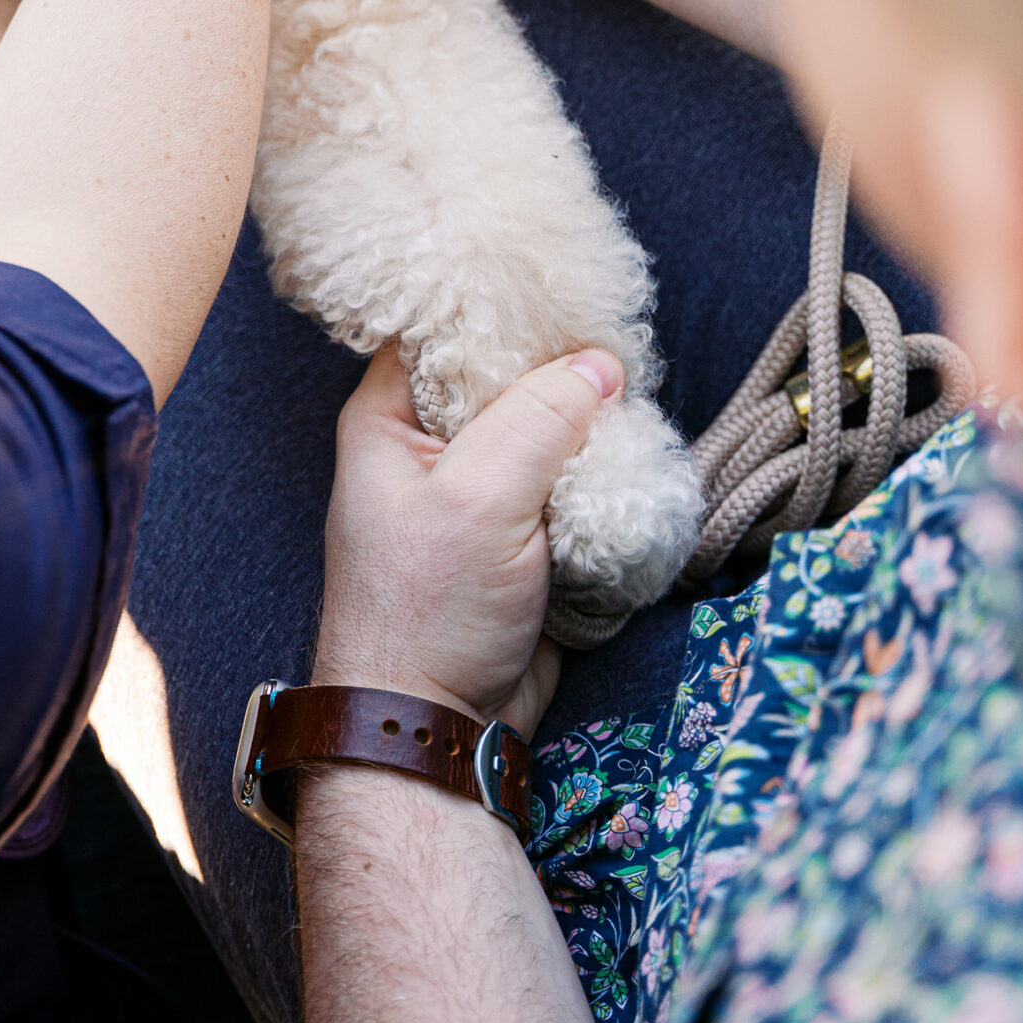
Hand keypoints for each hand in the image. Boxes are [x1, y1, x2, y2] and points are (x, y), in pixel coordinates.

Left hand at [314, 345, 621, 734]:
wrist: (434, 730)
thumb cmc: (426, 613)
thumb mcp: (478, 499)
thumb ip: (539, 420)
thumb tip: (598, 365)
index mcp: (391, 418)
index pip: (445, 328)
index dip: (503, 307)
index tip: (569, 291)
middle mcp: (431, 448)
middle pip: (507, 380)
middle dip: (563, 374)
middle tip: (619, 358)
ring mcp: (478, 494)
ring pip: (548, 435)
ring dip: (589, 433)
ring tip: (631, 417)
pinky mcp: (520, 538)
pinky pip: (568, 488)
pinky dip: (599, 482)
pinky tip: (630, 469)